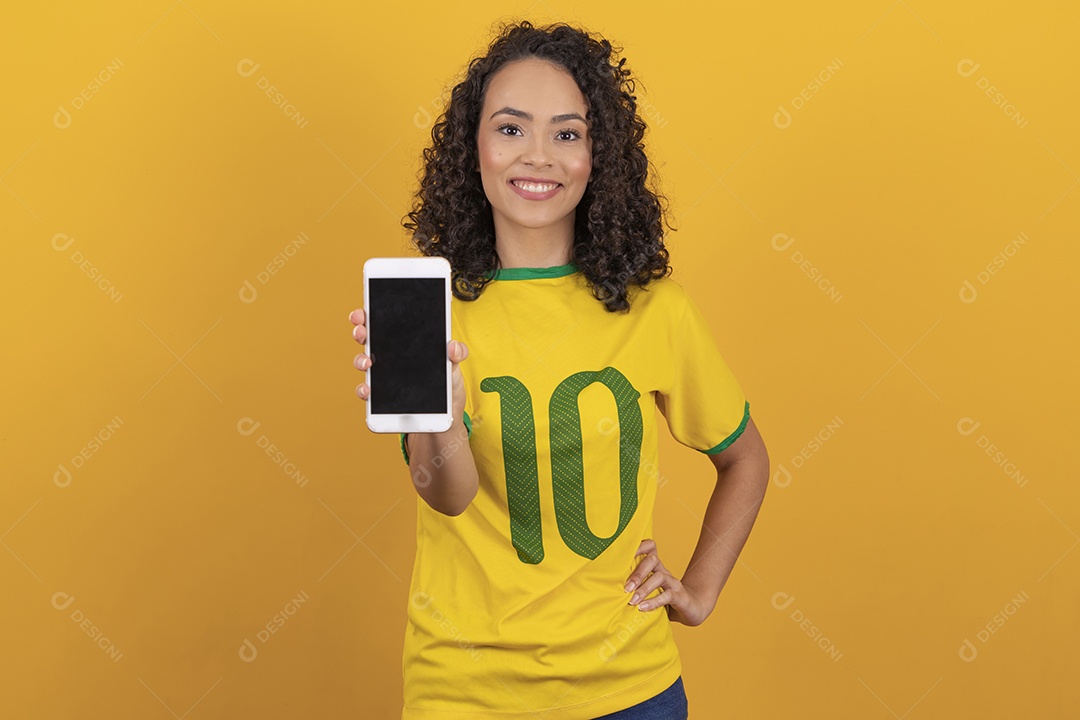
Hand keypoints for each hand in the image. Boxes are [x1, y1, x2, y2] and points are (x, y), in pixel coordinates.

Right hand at [349, 308, 469, 426]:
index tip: (365, 310)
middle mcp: (390, 354)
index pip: (385, 321)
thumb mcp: (454, 364)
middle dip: (360, 330)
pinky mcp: (382, 395)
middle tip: (361, 330)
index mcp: (406, 341)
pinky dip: (364, 389)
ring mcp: (384, 374)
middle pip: (369, 337)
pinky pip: (368, 390)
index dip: (371, 313)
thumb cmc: (447, 381)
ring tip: (367, 363)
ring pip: (364, 361)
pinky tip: (368, 389)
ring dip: (360, 360)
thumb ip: (456, 353)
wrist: (446, 412)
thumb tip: (453, 346)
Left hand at [624, 539, 713, 626]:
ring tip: (632, 600)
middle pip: (652, 561)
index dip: (638, 547)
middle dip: (637, 573)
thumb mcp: (648, 591)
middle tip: (625, 588)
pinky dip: (654, 601)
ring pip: (659, 577)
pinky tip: (643, 608)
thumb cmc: (664, 599)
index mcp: (655, 567)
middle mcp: (664, 571)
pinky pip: (667, 595)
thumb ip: (634, 587)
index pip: (649, 548)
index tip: (622, 556)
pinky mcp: (679, 596)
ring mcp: (673, 582)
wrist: (693, 609)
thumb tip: (607, 588)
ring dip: (644, 589)